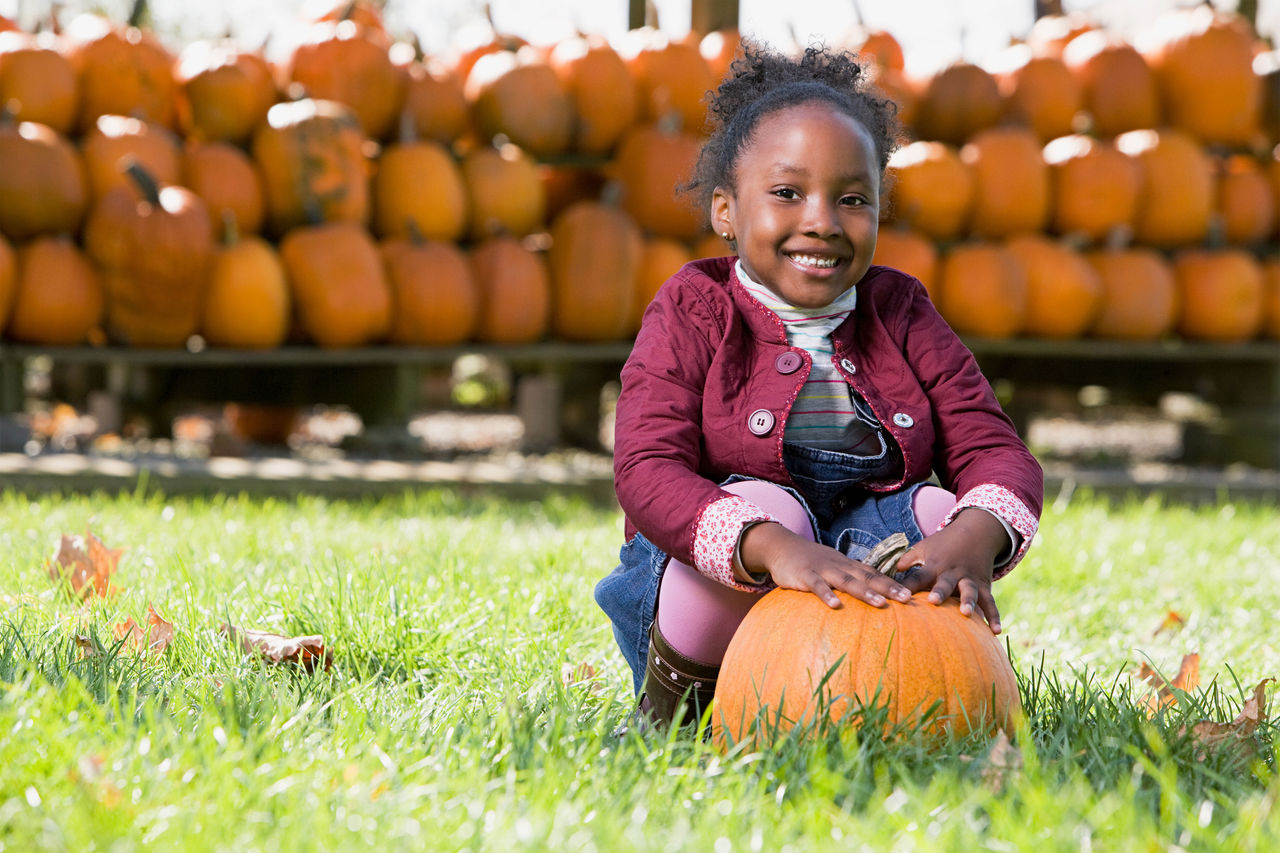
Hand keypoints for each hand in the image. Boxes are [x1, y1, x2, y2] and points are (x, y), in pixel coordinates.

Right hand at [739, 522, 912, 609]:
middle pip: (867, 577)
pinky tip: (835, 606)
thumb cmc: (811, 561)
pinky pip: (817, 586)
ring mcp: (823, 570)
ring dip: (865, 592)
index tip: (911, 595)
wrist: (782, 547)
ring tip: (881, 604)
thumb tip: (871, 593)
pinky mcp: (805, 575)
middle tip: (907, 599)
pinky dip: (826, 595)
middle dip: (888, 588)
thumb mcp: (833, 566)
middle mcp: (839, 566)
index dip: (893, 583)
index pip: (874, 574)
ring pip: (847, 581)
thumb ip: (849, 578)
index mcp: (847, 565)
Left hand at [893, 509, 1007, 632]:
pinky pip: (990, 602)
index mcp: (933, 565)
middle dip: (939, 592)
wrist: (976, 532)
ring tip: (966, 614)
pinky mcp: (984, 586)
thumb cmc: (943, 544)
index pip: (917, 577)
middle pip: (944, 583)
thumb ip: (906, 561)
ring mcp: (969, 579)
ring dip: (967, 602)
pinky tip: (995, 631)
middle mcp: (951, 572)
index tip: (897, 598)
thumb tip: (885, 575)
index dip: (907, 587)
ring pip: (969, 591)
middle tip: (933, 601)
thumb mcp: (923, 547)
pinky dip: (994, 616)